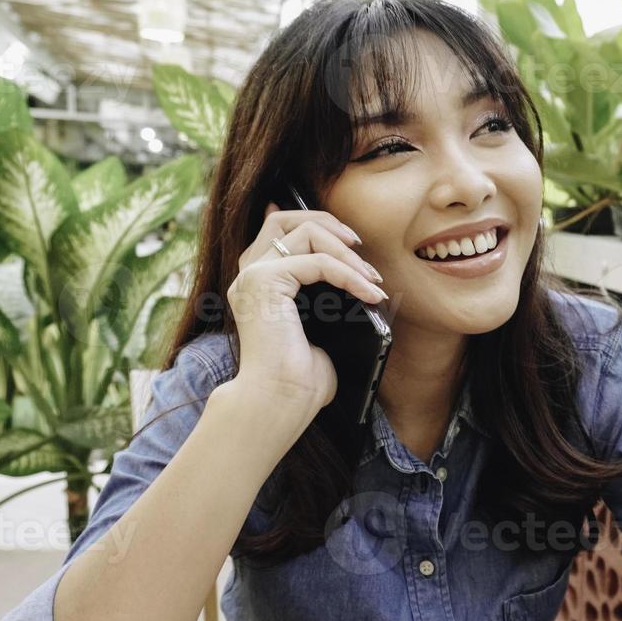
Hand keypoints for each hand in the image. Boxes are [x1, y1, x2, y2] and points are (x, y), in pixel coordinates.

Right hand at [226, 202, 387, 414]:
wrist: (280, 402)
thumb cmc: (300, 380)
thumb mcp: (320, 329)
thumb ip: (327, 299)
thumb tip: (359, 281)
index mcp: (257, 284)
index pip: (277, 228)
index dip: (316, 223)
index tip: (352, 242)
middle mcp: (249, 274)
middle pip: (286, 218)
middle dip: (330, 225)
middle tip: (361, 249)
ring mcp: (253, 275)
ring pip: (304, 231)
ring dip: (346, 251)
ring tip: (372, 278)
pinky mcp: (264, 281)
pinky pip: (318, 261)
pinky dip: (349, 274)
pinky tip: (370, 293)